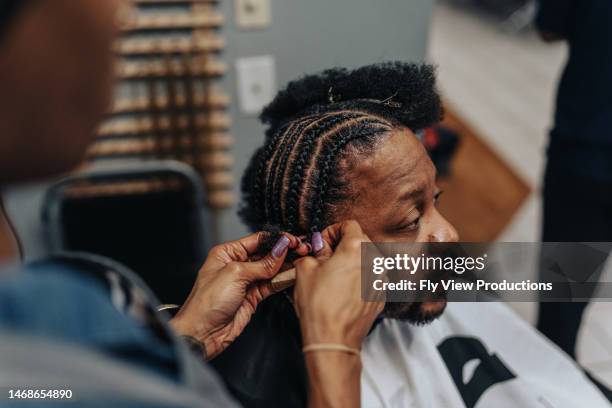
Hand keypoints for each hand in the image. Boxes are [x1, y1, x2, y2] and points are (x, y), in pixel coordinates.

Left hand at [170, 232, 307, 358]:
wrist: (202, 332)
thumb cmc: (206, 303)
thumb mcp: (235, 274)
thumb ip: (262, 263)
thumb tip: (281, 249)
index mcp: (227, 253)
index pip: (257, 240)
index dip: (276, 239)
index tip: (292, 240)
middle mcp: (237, 265)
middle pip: (267, 253)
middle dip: (285, 251)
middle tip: (302, 249)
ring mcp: (246, 281)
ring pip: (272, 269)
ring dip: (287, 265)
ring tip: (302, 260)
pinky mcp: (253, 296)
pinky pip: (272, 284)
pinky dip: (284, 280)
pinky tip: (294, 274)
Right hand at [293, 220, 384, 348]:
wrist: (334, 340)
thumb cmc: (319, 305)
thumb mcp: (305, 270)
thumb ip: (314, 251)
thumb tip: (318, 248)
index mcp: (357, 248)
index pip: (349, 224)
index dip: (332, 231)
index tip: (322, 244)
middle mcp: (374, 260)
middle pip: (361, 240)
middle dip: (343, 245)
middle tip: (325, 259)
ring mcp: (382, 279)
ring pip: (367, 259)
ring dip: (352, 262)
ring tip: (333, 277)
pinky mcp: (382, 296)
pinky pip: (372, 278)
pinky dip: (359, 278)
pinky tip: (343, 292)